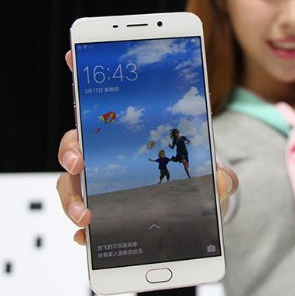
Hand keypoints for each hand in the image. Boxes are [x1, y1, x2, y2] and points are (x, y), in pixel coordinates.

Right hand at [57, 50, 237, 244]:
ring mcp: (100, 184)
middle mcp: (108, 155)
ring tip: (86, 216)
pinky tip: (86, 239)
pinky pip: (82, 220)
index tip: (75, 56)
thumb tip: (223, 180)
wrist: (195, 211)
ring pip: (71, 184)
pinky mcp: (99, 213)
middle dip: (71, 149)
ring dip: (72, 197)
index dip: (87, 74)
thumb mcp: (213, 175)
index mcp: (131, 134)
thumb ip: (221, 177)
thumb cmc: (197, 180)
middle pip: (77, 144)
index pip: (105, 101)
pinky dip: (81, 231)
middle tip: (78, 161)